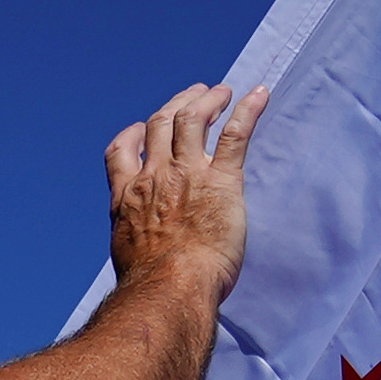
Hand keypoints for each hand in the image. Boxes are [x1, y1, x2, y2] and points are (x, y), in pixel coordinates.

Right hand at [103, 81, 266, 303]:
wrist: (169, 288)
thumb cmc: (151, 285)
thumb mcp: (126, 254)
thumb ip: (134, 235)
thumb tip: (144, 248)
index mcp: (127, 195)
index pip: (121, 151)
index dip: (133, 134)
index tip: (142, 128)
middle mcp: (154, 176)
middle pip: (161, 124)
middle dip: (177, 104)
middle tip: (193, 95)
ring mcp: (186, 174)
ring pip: (192, 119)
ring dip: (207, 100)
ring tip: (221, 91)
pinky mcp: (220, 181)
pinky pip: (234, 135)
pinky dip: (248, 110)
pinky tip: (259, 94)